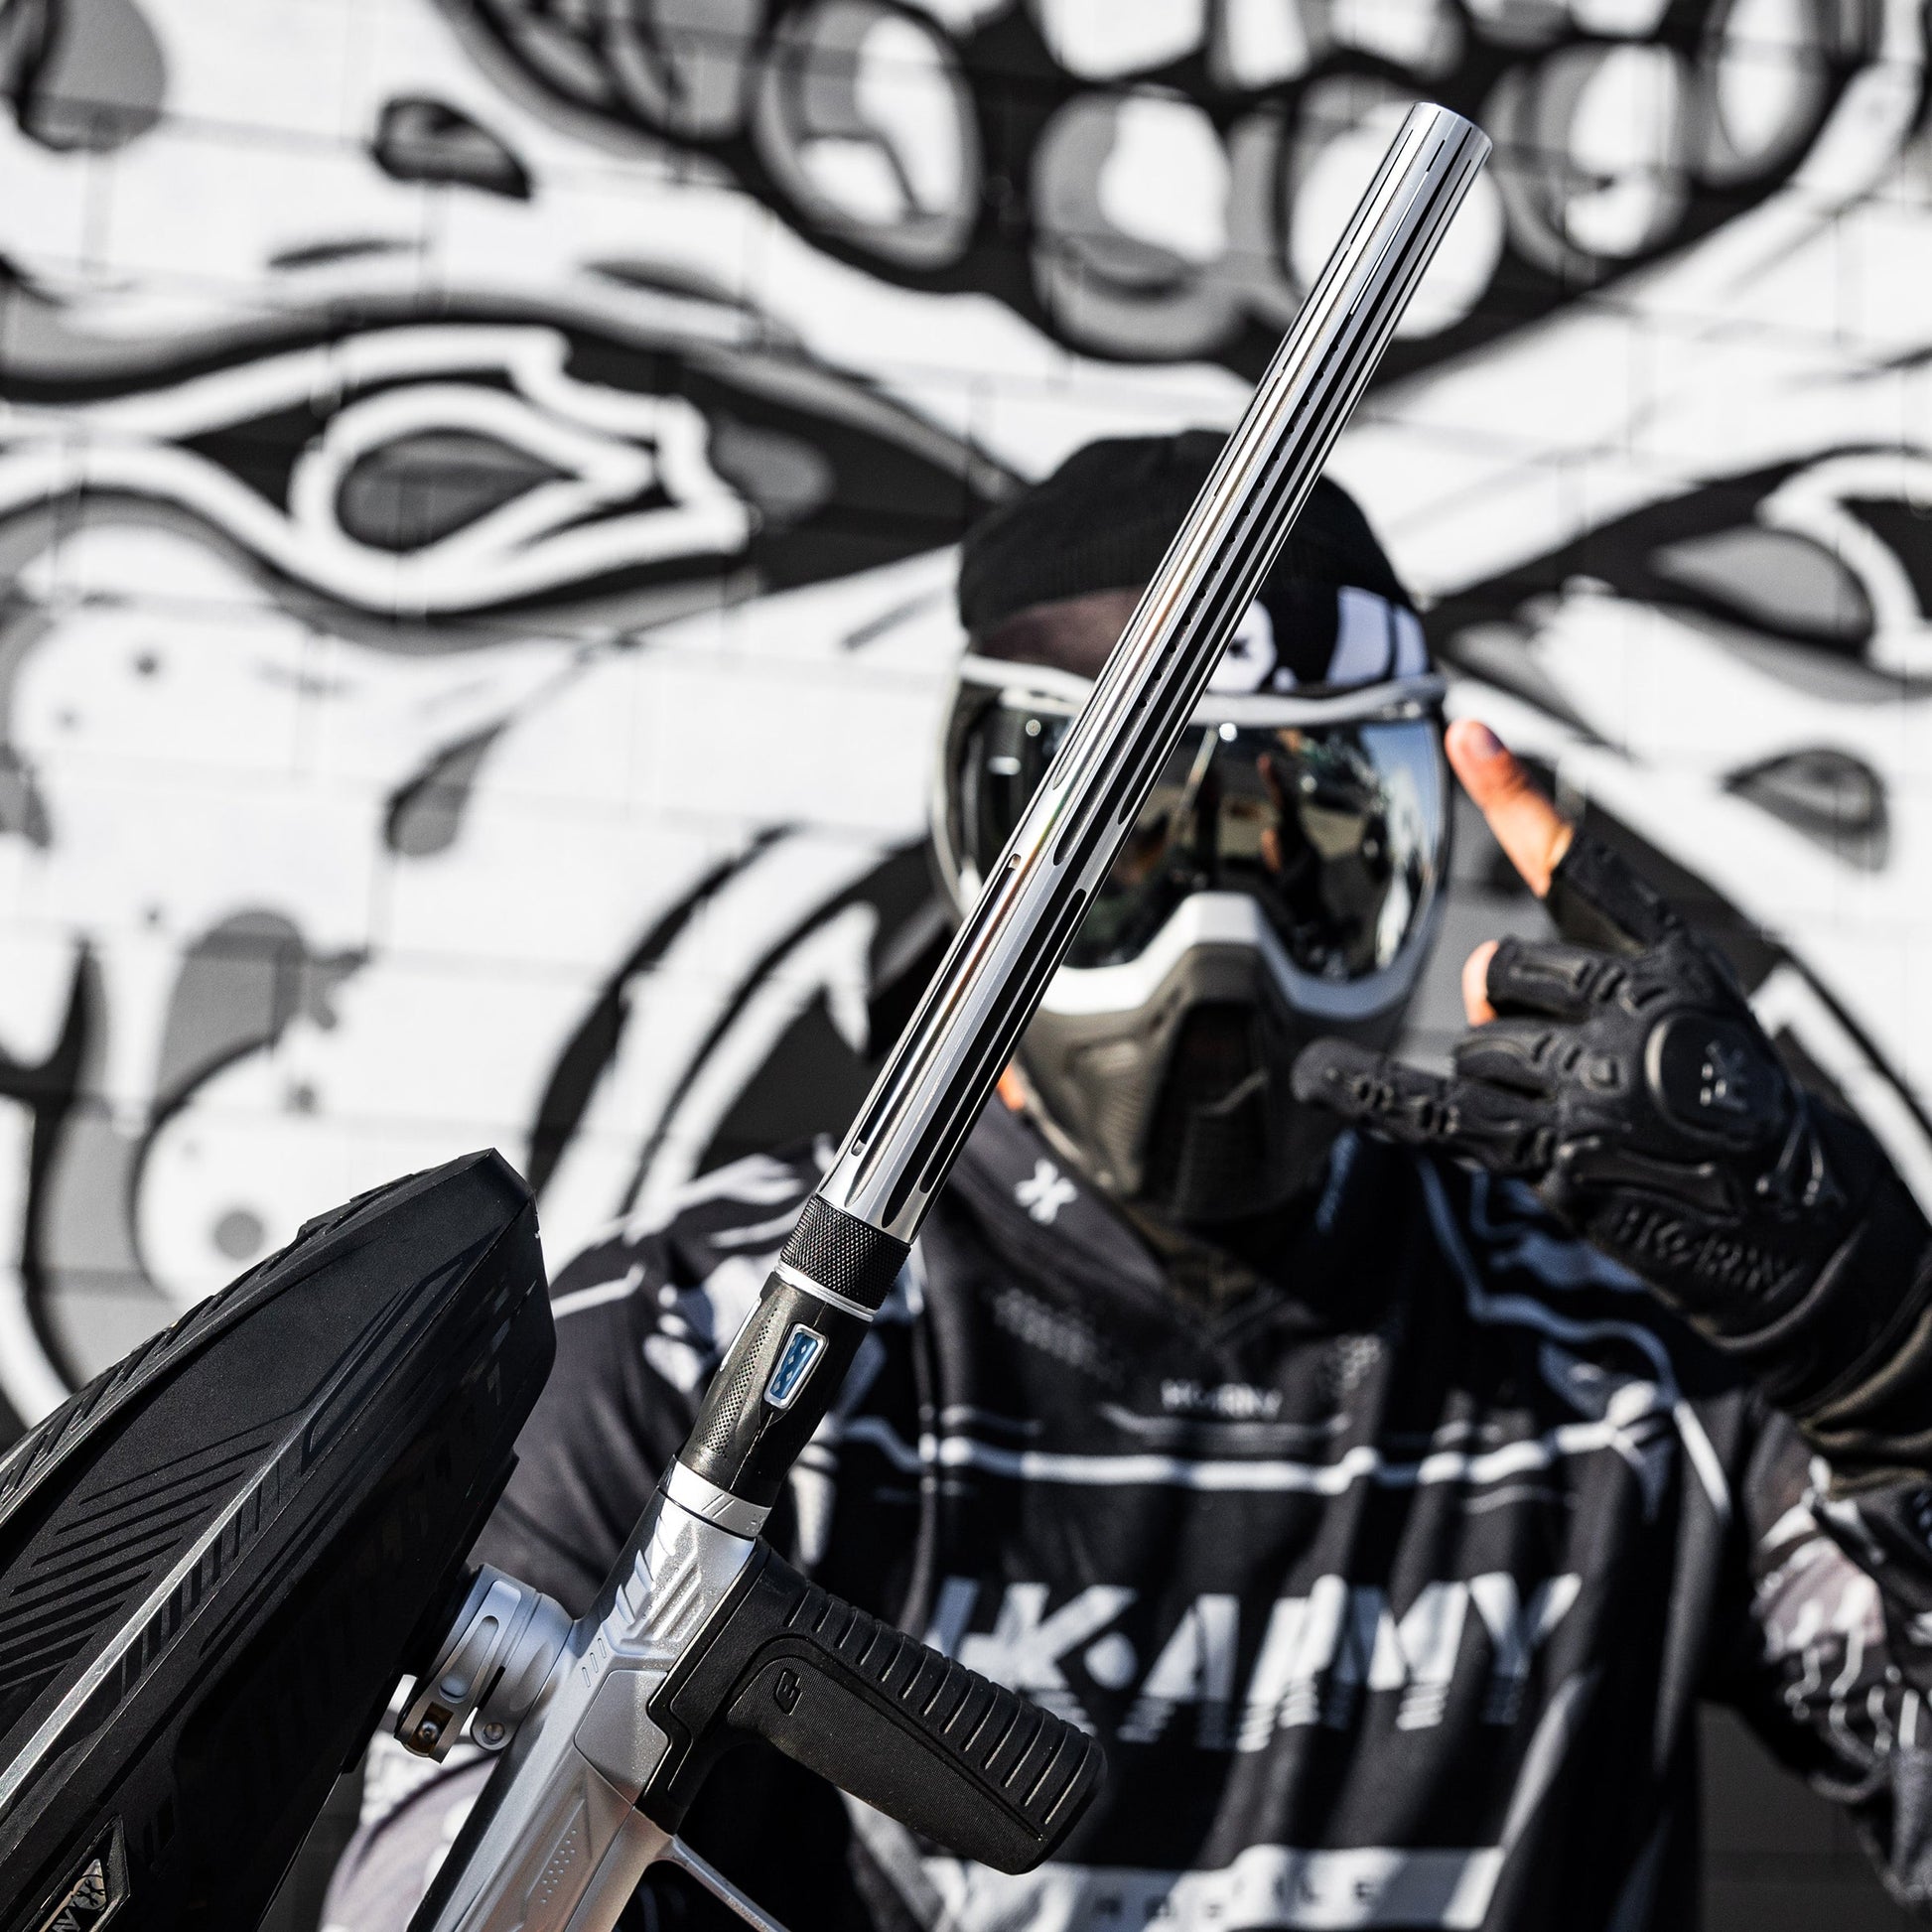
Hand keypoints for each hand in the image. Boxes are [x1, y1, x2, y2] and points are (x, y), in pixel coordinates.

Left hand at [1292, 722, 1893, 1374]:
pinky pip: (1438, 1111)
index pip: (1580, 869)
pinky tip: (1320, 1074)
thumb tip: (1475, 970)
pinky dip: (1373, 1093)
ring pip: (1477, 1051)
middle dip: (1510, 1021)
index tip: (1465, 734)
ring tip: (1583, 1123)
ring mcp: (1596, 1083)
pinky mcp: (1557, 1154)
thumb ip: (1588, 978)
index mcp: (1674, 963)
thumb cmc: (1731, 1115)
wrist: (1796, 1226)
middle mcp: (1638, 1010)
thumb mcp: (1697, 1019)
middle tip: (1577, 1072)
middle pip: (1496, 977)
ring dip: (1503, 1089)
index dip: (1516, 798)